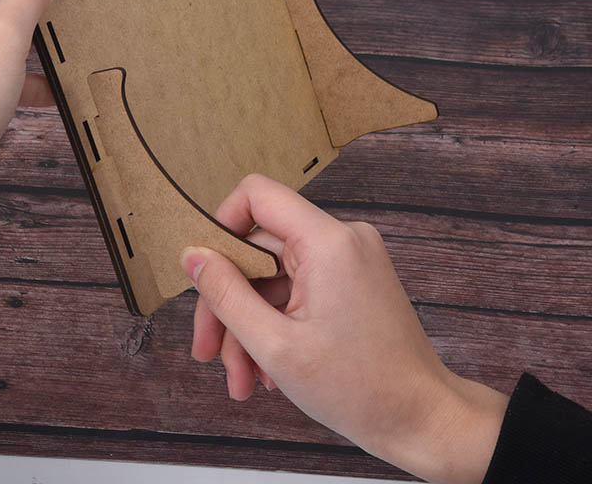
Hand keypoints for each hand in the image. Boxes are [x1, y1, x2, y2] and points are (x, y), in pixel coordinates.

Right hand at [181, 174, 506, 483]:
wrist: (423, 421)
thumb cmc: (361, 389)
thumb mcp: (274, 345)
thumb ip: (225, 294)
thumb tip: (192, 256)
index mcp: (327, 241)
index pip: (256, 195)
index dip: (220, 225)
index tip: (202, 273)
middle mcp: (341, 239)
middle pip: (258, 250)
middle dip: (228, 303)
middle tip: (208, 352)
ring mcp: (348, 260)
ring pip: (273, 278)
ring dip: (249, 326)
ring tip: (242, 381)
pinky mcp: (350, 280)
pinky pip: (295, 290)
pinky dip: (275, 325)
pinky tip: (267, 372)